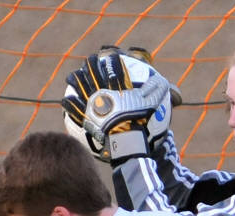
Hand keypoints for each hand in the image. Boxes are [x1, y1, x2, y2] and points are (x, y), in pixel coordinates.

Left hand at [61, 48, 169, 164]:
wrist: (126, 142)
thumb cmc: (141, 124)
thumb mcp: (154, 107)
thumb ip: (159, 94)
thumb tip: (169, 85)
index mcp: (118, 88)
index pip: (114, 68)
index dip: (112, 60)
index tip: (110, 55)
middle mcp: (103, 92)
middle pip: (94, 73)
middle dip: (92, 65)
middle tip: (90, 61)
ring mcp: (92, 104)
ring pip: (80, 86)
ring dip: (76, 80)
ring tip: (72, 77)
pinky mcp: (84, 117)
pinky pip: (74, 109)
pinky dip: (70, 104)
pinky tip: (66, 100)